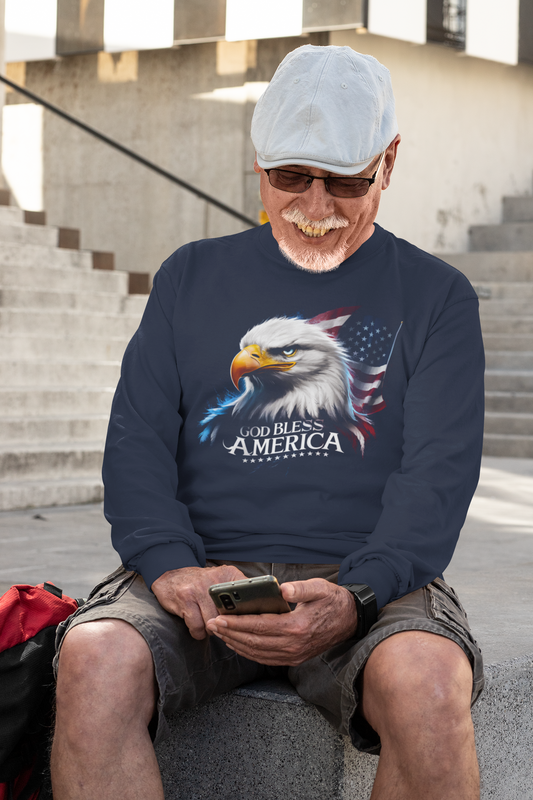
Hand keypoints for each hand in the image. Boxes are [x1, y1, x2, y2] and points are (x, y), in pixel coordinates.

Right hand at [152, 565, 246, 639]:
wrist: (170, 579)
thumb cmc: (200, 585)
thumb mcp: (221, 582)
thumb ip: (239, 594)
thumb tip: (258, 614)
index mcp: (229, 574)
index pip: (248, 595)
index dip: (248, 613)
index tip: (248, 621)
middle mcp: (215, 579)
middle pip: (230, 615)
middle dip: (225, 624)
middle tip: (220, 623)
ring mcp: (199, 588)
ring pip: (213, 623)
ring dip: (210, 629)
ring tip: (206, 622)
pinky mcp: (185, 598)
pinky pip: (198, 627)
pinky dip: (197, 632)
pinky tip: (195, 624)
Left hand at [205, 579, 357, 665]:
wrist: (350, 620)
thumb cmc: (332, 601)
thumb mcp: (320, 588)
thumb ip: (300, 588)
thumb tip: (281, 589)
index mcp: (297, 626)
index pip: (259, 626)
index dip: (237, 623)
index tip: (219, 618)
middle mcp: (294, 644)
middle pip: (254, 641)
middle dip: (229, 634)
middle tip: (211, 625)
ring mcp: (294, 654)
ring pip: (257, 653)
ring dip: (236, 644)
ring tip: (220, 634)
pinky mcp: (294, 658)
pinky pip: (266, 658)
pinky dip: (248, 652)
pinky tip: (238, 644)